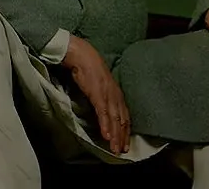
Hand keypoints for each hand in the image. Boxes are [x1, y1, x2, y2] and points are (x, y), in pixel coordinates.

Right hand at [61, 35, 130, 153]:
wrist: (82, 55)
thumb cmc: (89, 70)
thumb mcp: (99, 87)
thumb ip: (103, 100)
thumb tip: (103, 113)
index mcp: (117, 94)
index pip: (125, 117)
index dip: (125, 132)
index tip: (125, 144)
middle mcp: (116, 96)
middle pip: (122, 121)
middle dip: (122, 138)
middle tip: (122, 152)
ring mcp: (108, 95)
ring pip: (115, 120)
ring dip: (115, 136)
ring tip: (115, 149)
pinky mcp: (98, 94)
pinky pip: (103, 113)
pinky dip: (106, 125)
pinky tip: (107, 136)